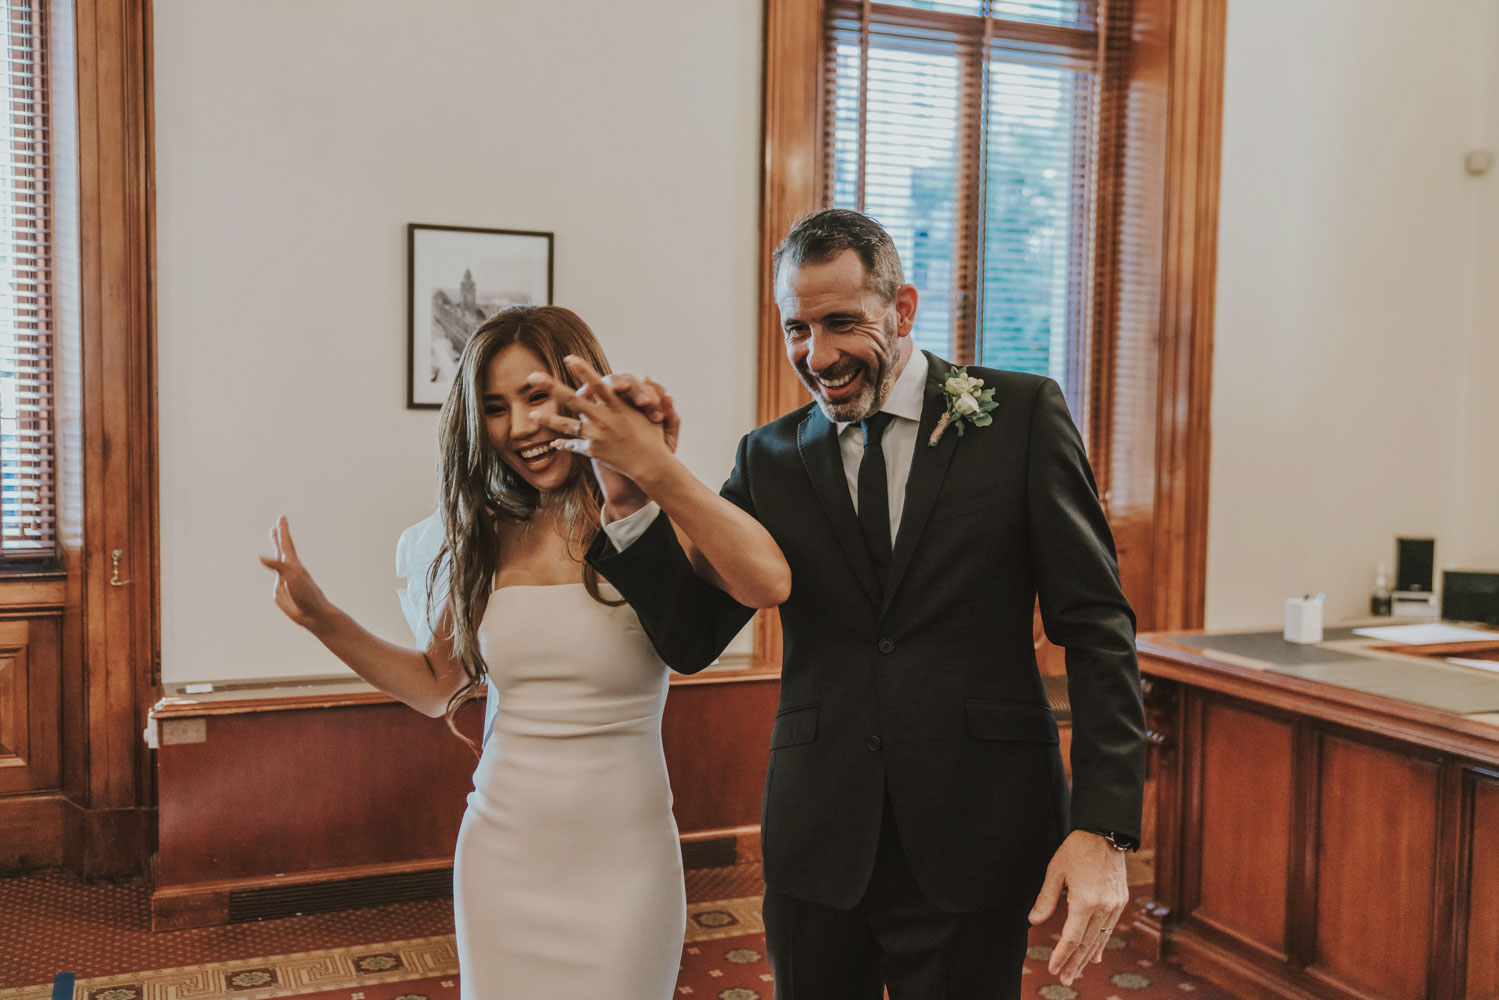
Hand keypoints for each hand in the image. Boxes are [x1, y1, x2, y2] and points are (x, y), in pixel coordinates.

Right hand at [259, 516, 333, 632]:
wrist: (312, 614)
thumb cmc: (306, 593)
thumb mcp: (292, 575)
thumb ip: (277, 565)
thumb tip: (260, 557)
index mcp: (293, 564)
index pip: (287, 543)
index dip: (283, 531)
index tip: (282, 517)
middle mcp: (289, 570)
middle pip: (282, 550)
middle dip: (279, 538)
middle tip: (276, 526)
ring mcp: (285, 580)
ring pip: (277, 562)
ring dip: (276, 551)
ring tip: (274, 541)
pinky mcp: (281, 591)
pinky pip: (274, 579)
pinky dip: (272, 571)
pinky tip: (273, 571)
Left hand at [527, 357, 677, 512]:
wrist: (651, 465)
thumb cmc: (653, 436)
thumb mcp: (649, 412)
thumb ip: (643, 393)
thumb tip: (645, 374)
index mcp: (618, 406)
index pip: (598, 384)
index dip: (584, 370)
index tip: (569, 358)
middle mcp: (604, 419)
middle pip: (573, 400)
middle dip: (551, 387)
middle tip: (532, 376)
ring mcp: (597, 435)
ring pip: (567, 425)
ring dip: (548, 419)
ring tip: (531, 414)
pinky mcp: (594, 450)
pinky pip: (574, 445)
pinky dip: (564, 444)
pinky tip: (552, 442)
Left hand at [1028, 830, 1129, 984]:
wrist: (1106, 832)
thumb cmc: (1077, 849)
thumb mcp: (1055, 871)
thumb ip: (1046, 898)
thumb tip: (1034, 920)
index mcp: (1084, 900)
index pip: (1072, 938)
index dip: (1061, 955)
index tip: (1053, 968)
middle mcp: (1102, 907)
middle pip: (1087, 943)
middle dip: (1074, 963)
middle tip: (1064, 979)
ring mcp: (1114, 905)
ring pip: (1100, 939)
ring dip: (1087, 957)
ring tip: (1077, 972)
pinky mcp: (1120, 901)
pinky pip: (1109, 928)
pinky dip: (1101, 943)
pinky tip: (1095, 955)